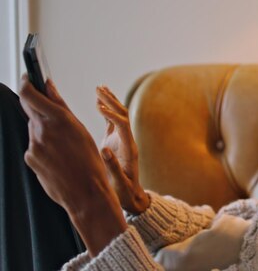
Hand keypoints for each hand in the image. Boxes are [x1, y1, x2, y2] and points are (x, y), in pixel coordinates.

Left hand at [18, 76, 126, 255]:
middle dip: (38, 106)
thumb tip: (48, 86)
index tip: (28, 77)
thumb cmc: (90, 161)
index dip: (26, 82)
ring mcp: (34, 146)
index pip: (29, 94)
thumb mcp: (81, 130)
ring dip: (45, 130)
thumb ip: (61, 107)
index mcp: (58, 120)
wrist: (86, 193)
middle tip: (50, 109)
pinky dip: (44, 147)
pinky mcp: (31, 159)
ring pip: (35, 129)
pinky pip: (35, 146)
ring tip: (64, 145)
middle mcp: (42, 131)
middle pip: (30, 110)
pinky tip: (59, 157)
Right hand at [96, 85, 149, 213]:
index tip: (98, 106)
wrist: (132, 196)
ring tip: (99, 88)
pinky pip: (113, 121)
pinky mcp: (117, 141)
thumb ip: (112, 167)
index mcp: (129, 149)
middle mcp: (128, 140)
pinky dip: (106, 110)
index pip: (122, 125)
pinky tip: (98, 101)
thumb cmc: (125, 192)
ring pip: (119, 115)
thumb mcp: (119, 183)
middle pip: (123, 115)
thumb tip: (104, 150)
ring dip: (110, 101)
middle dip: (111, 101)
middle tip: (98, 89)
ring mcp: (123, 139)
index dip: (111, 115)